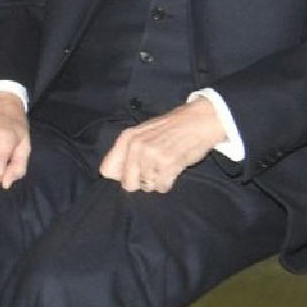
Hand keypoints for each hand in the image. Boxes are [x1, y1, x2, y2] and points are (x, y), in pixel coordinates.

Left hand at [98, 98, 227, 192]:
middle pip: (127, 184)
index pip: (107, 170)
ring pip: (146, 186)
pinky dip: (167, 184)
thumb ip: (127, 151)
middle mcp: (136, 146)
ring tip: (164, 168)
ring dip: (156, 182)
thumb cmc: (171, 129)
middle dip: (139, 183)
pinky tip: (172, 172)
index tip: (132, 173)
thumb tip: (111, 175)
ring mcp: (152, 155)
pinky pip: (161, 187)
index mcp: (127, 138)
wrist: (199, 120)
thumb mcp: (143, 133)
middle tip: (151, 173)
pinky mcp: (168, 163)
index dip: (119, 176)